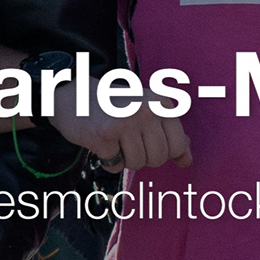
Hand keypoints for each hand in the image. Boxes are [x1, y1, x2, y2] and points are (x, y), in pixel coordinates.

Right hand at [56, 102, 192, 168]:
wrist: (72, 93)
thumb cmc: (113, 105)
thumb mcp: (147, 111)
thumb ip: (170, 134)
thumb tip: (187, 161)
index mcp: (160, 102)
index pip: (177, 145)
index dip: (163, 151)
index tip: (147, 141)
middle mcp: (146, 110)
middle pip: (158, 157)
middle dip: (143, 157)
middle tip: (127, 141)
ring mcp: (125, 122)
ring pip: (138, 163)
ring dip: (125, 159)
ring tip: (114, 141)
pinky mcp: (104, 135)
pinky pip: (116, 166)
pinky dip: (108, 161)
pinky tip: (101, 142)